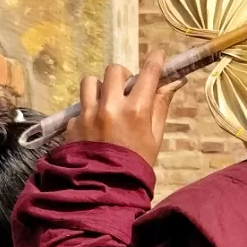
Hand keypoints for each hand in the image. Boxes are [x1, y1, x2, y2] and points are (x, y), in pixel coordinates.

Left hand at [65, 49, 184, 168]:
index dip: (155, 60)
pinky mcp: (72, 123)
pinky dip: (87, 112)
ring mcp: (88, 114)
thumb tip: (174, 82)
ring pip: (90, 82)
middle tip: (126, 90)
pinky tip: (94, 127)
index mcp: (136, 110)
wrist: (105, 191)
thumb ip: (161, 107)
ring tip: (105, 103)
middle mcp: (110, 106)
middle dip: (122, 77)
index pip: (148, 73)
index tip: (158, 55)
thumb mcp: (155, 138)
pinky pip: (79, 107)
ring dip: (100, 88)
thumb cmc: (137, 165)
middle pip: (114, 70)